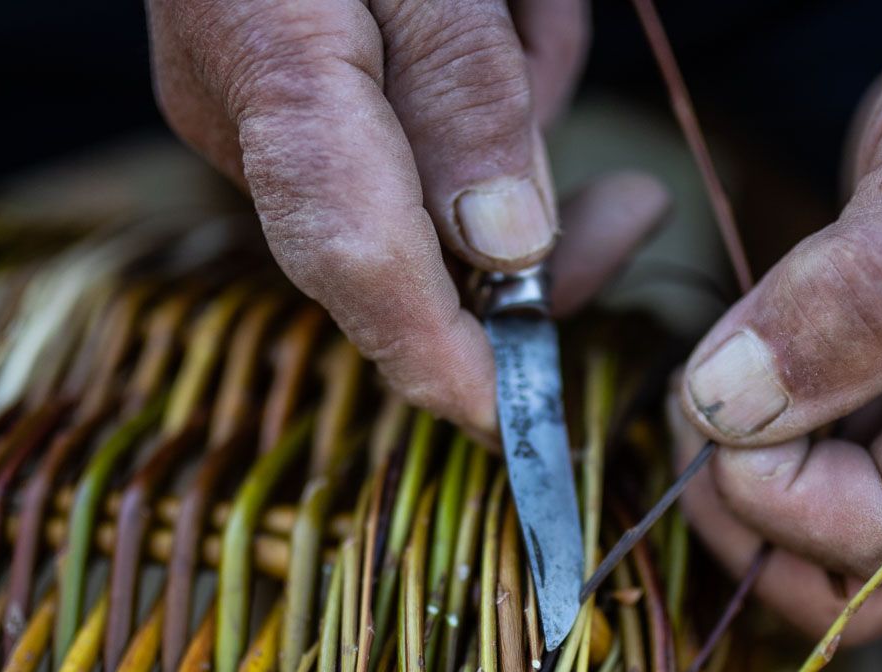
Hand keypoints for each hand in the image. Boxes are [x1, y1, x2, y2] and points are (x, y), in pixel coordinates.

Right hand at [147, 0, 667, 433]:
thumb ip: (463, 87)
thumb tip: (506, 244)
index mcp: (277, 80)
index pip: (358, 268)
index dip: (440, 362)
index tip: (520, 421)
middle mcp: (249, 122)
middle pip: (401, 250)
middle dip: (523, 231)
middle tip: (633, 205)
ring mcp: (256, 111)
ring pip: (416, 195)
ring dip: (504, 129)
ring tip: (522, 10)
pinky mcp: (283, 94)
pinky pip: (399, 143)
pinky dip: (468, 99)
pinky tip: (491, 10)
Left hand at [673, 0, 881, 640]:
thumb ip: (860, 296)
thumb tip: (736, 409)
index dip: (782, 499)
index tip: (710, 406)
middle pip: (862, 584)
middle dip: (754, 528)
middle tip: (691, 422)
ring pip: (828, 554)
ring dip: (742, 505)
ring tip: (698, 397)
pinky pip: (815, 486)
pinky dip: (751, 460)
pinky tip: (718, 389)